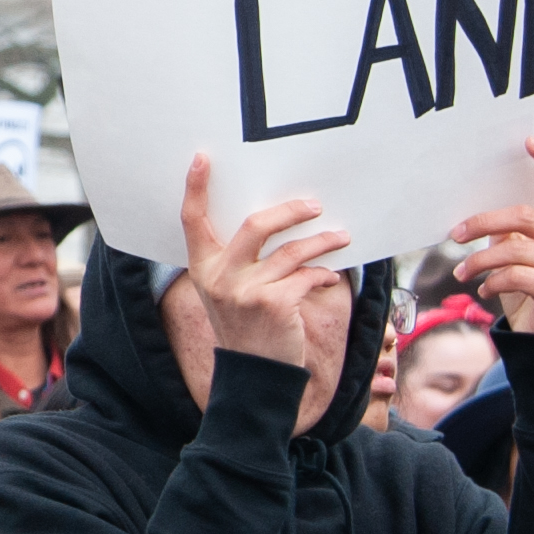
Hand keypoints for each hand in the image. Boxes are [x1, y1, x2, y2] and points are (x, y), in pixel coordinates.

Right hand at [177, 154, 351, 369]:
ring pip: (291, 250)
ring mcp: (245, 291)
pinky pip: (307, 276)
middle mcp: (219, 277)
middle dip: (290, 211)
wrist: (255, 375)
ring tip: (340, 237)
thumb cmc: (247, 326)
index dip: (195, 187)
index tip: (203, 158)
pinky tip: (329, 276)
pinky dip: (323, 274)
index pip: (192, 220)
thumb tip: (272, 220)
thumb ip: (237, 260)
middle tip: (314, 206)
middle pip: (255, 224)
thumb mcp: (227, 292)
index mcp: (202, 268)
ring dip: (322, 241)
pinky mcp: (274, 304)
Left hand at [450, 139, 533, 333]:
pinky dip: (491, 282)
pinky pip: (516, 276)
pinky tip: (484, 289)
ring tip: (464, 272)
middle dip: (482, 223)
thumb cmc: (529, 285)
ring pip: (513, 249)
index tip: (530, 141)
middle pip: (523, 216)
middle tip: (456, 234)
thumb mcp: (519, 253)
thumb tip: (475, 217)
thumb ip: (510, 232)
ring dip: (478, 261)